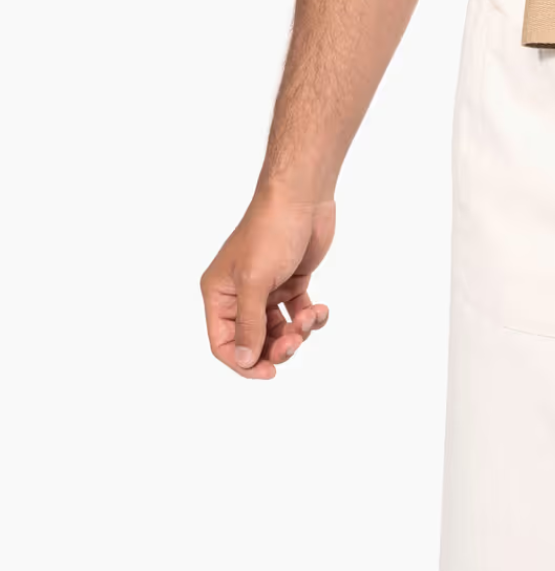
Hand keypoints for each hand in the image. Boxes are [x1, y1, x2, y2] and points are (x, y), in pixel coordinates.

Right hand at [200, 182, 333, 380]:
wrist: (302, 198)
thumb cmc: (270, 232)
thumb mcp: (254, 282)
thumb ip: (248, 324)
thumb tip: (243, 361)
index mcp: (219, 293)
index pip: (223, 342)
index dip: (243, 362)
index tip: (269, 372)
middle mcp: (239, 293)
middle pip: (254, 340)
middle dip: (277, 346)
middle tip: (296, 341)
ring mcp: (266, 288)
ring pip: (279, 330)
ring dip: (297, 331)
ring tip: (310, 317)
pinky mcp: (291, 282)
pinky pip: (299, 313)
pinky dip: (311, 317)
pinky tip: (320, 309)